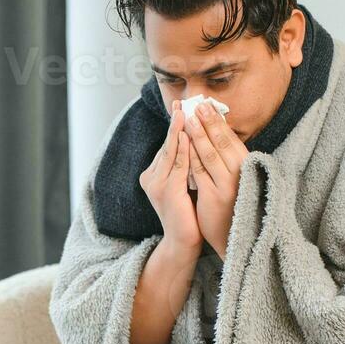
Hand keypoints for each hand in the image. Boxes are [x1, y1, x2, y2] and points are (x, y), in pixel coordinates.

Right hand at [139, 100, 201, 253]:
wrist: (183, 241)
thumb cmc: (189, 214)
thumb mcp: (184, 184)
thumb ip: (185, 166)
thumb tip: (193, 142)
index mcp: (153, 175)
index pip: (166, 146)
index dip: (175, 126)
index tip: (181, 107)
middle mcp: (151, 178)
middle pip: (166, 144)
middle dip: (174, 122)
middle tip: (181, 102)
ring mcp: (156, 184)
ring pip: (170, 151)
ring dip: (177, 130)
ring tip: (184, 111)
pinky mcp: (167, 191)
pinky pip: (177, 165)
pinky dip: (182, 149)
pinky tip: (187, 135)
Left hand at [184, 101, 246, 258]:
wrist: (235, 237)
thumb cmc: (234, 206)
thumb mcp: (234, 181)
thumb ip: (227, 162)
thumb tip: (216, 137)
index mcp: (246, 167)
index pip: (230, 139)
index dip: (218, 121)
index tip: (208, 106)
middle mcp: (240, 174)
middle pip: (221, 141)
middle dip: (208, 121)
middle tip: (197, 104)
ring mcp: (227, 185)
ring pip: (209, 153)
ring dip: (198, 134)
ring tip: (188, 118)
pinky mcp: (214, 196)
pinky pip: (200, 171)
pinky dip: (191, 156)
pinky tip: (184, 144)